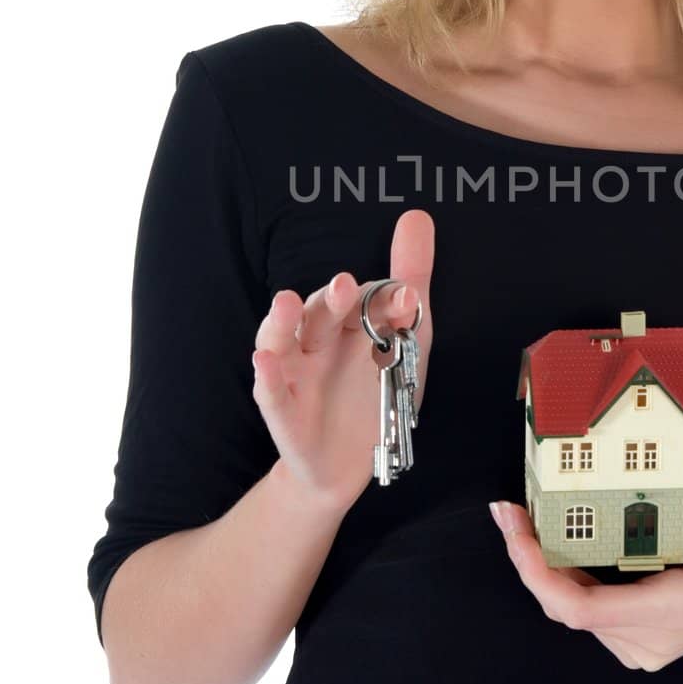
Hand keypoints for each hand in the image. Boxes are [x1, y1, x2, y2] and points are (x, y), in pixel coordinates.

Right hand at [251, 208, 434, 510]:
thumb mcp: (407, 342)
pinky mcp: (282, 410)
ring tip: (286, 301)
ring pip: (282, 340)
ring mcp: (295, 372)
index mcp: (349, 322)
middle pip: (318, 312)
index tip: (409, 298)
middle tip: (344, 285)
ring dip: (282, 321)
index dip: (383, 297)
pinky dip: (266, 375)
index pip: (362, 301)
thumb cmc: (376, 394)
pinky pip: (269, 390)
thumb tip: (417, 217)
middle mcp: (316, 340)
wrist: (349, 466)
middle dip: (329, 299)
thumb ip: (409, 287)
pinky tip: (265, 361)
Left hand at [491, 500, 682, 670]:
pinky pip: (583, 609)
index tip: (518, 533)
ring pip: (570, 609)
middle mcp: (648, 639)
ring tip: (520, 516)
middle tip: (506, 511)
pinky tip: (550, 539)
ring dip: (541, 567)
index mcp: (671, 613)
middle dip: (529, 561)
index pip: (584, 611)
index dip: (540, 576)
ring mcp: (639, 645)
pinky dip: (560, 576)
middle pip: (566, 609)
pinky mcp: (633, 639)